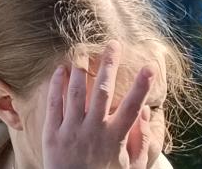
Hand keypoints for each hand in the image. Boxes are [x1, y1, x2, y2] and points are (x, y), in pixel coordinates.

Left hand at [42, 44, 156, 168]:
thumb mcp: (132, 167)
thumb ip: (141, 142)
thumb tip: (144, 114)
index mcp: (115, 138)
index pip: (132, 106)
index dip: (142, 86)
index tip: (150, 66)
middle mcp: (94, 130)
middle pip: (103, 90)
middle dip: (110, 65)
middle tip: (113, 44)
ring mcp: (71, 130)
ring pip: (76, 93)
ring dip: (81, 70)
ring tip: (83, 52)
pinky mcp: (52, 133)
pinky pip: (54, 104)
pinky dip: (57, 85)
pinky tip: (60, 70)